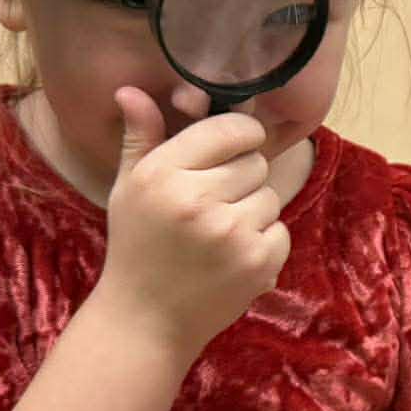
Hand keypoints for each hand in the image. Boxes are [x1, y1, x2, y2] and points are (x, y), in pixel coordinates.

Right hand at [90, 86, 290, 355]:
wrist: (145, 320)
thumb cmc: (137, 246)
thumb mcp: (129, 189)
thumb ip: (142, 138)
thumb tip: (132, 90)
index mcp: (162, 174)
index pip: (229, 129)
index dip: (240, 135)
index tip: (235, 148)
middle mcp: (196, 200)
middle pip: (255, 162)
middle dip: (241, 179)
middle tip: (214, 204)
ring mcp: (230, 234)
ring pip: (270, 196)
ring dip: (252, 212)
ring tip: (218, 234)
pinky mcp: (257, 263)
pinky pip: (281, 230)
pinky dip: (264, 243)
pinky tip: (232, 257)